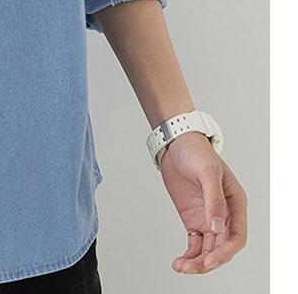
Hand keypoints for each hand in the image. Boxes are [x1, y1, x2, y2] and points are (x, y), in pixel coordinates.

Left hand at [160, 131, 247, 273]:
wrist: (175, 143)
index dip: (225, 251)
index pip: (236, 236)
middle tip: (190, 267)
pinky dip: (188, 254)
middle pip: (221, 247)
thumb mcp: (207, 172)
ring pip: (207, 249)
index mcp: (235, 203)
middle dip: (208, 260)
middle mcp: (225, 215)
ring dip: (197, 261)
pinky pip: (194, 243)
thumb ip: (214, 199)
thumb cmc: (196, 152)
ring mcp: (208, 218)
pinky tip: (179, 262)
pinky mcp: (193, 219)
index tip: (209, 260)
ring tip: (180, 267)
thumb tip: (217, 227)